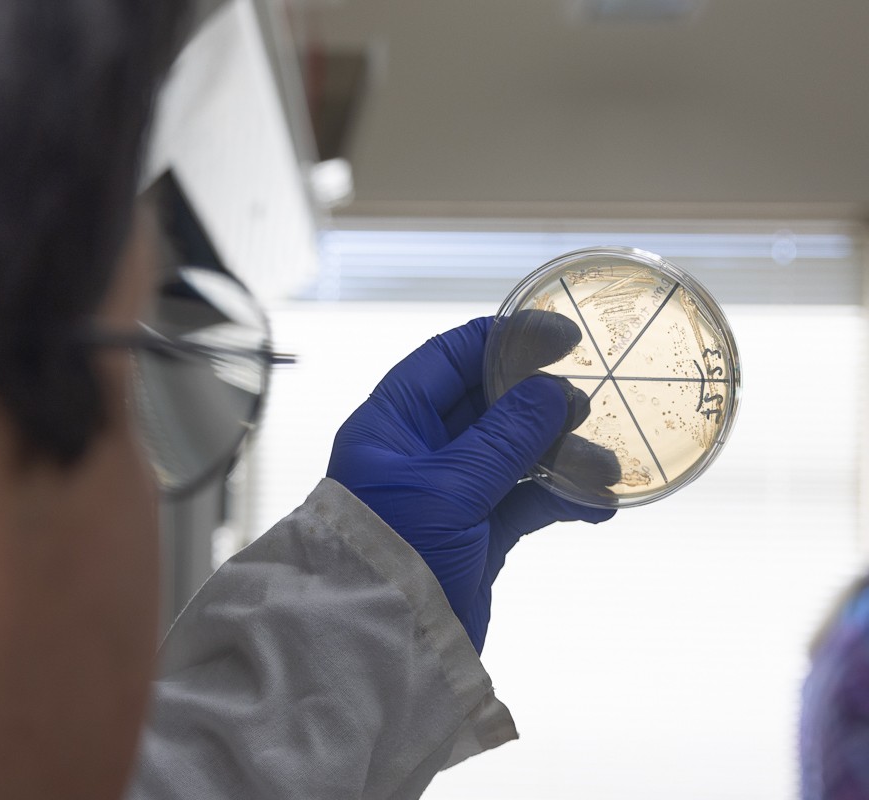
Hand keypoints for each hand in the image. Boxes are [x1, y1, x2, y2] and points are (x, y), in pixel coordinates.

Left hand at [327, 314, 618, 652]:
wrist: (385, 649)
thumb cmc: (396, 553)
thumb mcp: (449, 487)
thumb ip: (504, 437)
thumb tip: (551, 392)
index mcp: (392, 423)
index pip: (450, 358)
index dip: (505, 340)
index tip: (564, 337)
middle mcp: (418, 450)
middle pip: (489, 404)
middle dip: (540, 405)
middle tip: (583, 408)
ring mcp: (450, 491)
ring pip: (514, 454)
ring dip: (562, 457)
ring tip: (604, 471)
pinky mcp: (476, 533)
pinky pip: (526, 500)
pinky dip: (562, 498)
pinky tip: (600, 506)